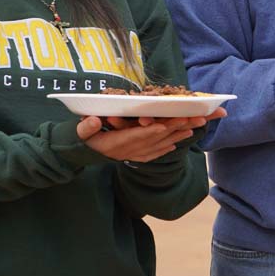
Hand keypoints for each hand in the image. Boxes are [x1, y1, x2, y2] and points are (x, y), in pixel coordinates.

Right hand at [76, 107, 225, 162]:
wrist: (81, 156)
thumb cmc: (81, 140)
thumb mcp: (79, 133)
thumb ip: (85, 128)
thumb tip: (92, 121)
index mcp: (117, 143)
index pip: (138, 136)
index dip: (152, 131)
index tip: (165, 125)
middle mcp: (129, 150)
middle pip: (156, 138)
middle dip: (176, 128)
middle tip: (195, 119)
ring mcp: (134, 154)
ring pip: (160, 144)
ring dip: (177, 136)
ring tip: (195, 127)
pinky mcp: (136, 156)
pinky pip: (155, 152)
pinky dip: (167, 147)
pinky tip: (178, 142)